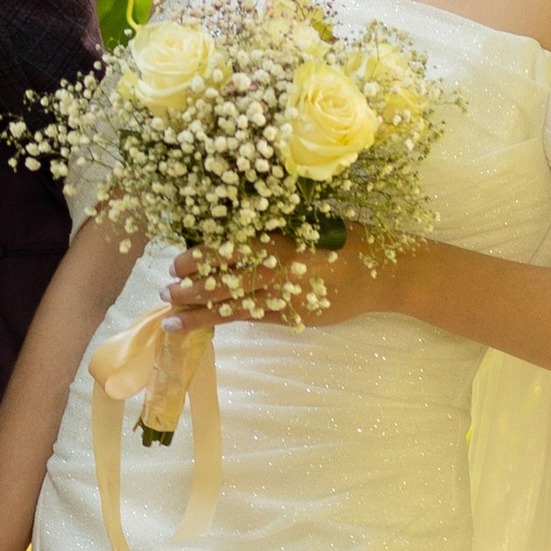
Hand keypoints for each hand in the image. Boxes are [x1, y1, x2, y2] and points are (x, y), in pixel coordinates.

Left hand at [162, 238, 439, 329]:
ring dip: (201, 315)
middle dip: (192, 290)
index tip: (176, 262)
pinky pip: (256, 320)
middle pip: (226, 283)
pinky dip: (229, 322)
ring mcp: (288, 299)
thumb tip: (231, 233)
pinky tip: (207, 325)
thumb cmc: (348, 240)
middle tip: (165, 293)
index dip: (201, 259)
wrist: (386, 275)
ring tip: (172, 320)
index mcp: (285, 242)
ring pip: (235, 308)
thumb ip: (277, 231)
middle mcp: (282, 272)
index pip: (232, 251)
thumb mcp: (311, 224)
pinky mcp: (295, 317)